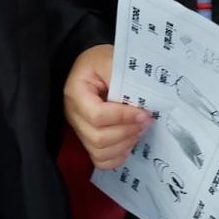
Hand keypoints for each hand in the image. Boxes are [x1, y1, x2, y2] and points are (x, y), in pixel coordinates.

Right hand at [63, 44, 152, 169]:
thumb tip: (138, 100)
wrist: (90, 66)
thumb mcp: (109, 59)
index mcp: (75, 93)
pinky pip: (98, 160)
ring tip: (139, 131)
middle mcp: (73, 115)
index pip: (97, 115)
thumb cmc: (99, 61)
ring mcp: (78, 129)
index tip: (144, 113)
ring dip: (124, 145)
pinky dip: (116, 157)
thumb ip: (120, 76)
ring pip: (99, 152)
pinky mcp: (85, 139)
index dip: (123, 117)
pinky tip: (128, 144)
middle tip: (146, 122)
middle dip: (127, 132)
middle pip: (98, 137)